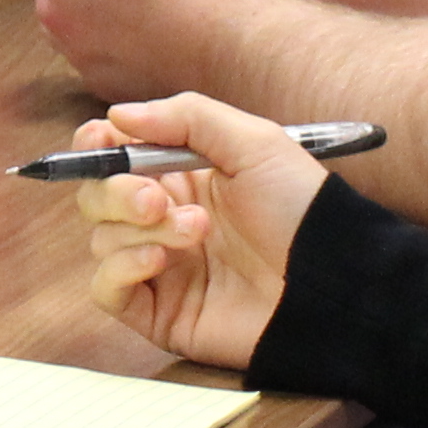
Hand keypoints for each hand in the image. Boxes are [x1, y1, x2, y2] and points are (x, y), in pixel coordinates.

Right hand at [76, 93, 337, 369]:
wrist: (330, 281)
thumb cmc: (302, 210)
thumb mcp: (255, 143)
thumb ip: (186, 117)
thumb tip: (116, 115)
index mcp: (182, 175)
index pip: (114, 154)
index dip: (97, 145)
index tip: (102, 139)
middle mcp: (163, 218)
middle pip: (97, 197)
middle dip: (117, 190)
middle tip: (158, 199)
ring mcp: (160, 267)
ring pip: (102, 239)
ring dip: (140, 229)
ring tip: (197, 232)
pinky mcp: (159, 312)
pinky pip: (106, 289)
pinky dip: (119, 268)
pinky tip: (158, 260)